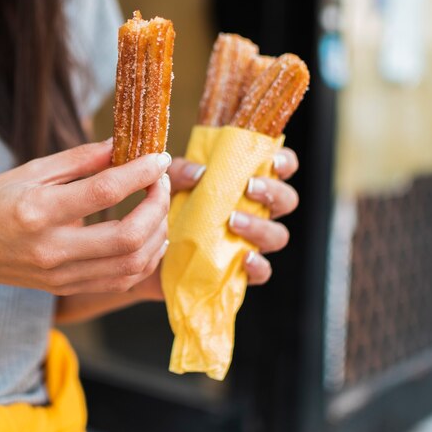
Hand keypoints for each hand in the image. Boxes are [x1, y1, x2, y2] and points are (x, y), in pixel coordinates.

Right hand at [0, 139, 171, 295]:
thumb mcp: (32, 170)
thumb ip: (82, 159)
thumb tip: (124, 144)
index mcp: (38, 211)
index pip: (105, 191)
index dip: (141, 172)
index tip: (158, 157)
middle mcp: (52, 249)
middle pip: (128, 237)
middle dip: (158, 206)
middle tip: (160, 182)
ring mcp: (60, 275)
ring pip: (132, 265)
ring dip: (157, 234)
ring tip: (158, 207)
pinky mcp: (66, 288)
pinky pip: (121, 281)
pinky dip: (144, 259)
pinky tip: (148, 236)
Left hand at [129, 147, 299, 300]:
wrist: (145, 250)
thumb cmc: (165, 207)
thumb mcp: (167, 183)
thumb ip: (179, 172)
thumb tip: (199, 172)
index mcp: (245, 182)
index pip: (279, 167)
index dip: (284, 162)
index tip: (272, 160)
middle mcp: (254, 210)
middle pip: (286, 200)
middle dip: (274, 192)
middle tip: (248, 188)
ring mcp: (249, 241)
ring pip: (278, 235)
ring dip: (262, 227)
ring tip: (233, 221)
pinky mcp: (238, 269)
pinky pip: (263, 271)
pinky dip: (258, 265)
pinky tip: (244, 258)